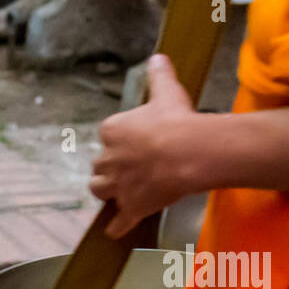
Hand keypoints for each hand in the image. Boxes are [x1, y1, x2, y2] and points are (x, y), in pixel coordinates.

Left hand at [90, 54, 202, 238]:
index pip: (107, 135)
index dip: (119, 139)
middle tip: (127, 166)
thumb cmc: (177, 121)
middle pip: (100, 165)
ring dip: (106, 191)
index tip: (132, 140)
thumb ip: (159, 76)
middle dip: (110, 166)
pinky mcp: (131, 208)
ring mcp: (118, 186)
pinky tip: (115, 231)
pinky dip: (117, 226)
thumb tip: (157, 57)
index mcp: (112, 131)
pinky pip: (118, 221)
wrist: (188, 153)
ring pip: (100, 190)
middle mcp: (108, 160)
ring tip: (117, 192)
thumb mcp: (167, 92)